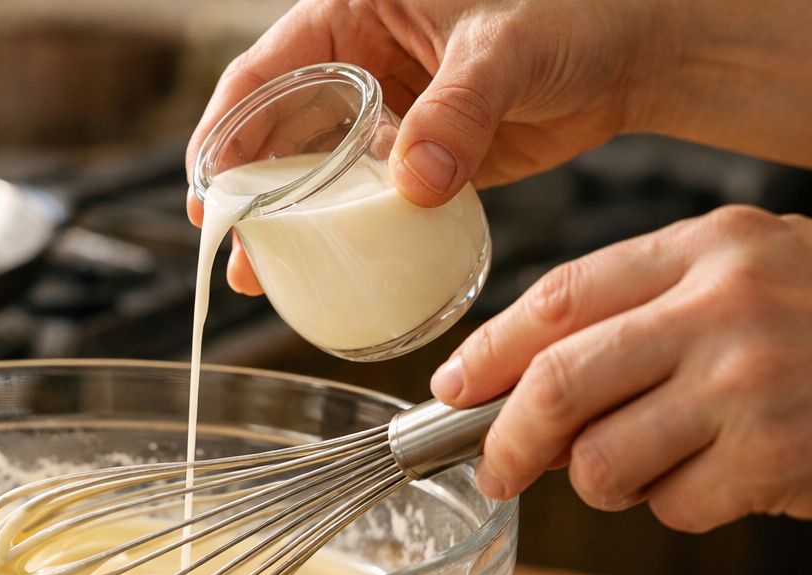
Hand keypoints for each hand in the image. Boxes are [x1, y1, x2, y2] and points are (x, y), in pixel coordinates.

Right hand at [186, 0, 660, 294]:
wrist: (636, 52)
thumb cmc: (576, 12)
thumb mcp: (507, 46)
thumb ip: (461, 107)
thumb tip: (414, 184)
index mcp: (353, 13)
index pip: (262, 73)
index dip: (223, 133)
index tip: (208, 192)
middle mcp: (356, 64)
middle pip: (274, 133)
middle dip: (245, 196)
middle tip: (234, 253)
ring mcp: (385, 116)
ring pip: (312, 174)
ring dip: (286, 226)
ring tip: (264, 279)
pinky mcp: (417, 158)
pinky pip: (365, 201)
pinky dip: (343, 236)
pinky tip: (328, 273)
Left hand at [431, 206, 811, 531]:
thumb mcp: (740, 277)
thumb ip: (636, 313)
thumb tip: (505, 387)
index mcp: (707, 248)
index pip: (559, 298)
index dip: (487, 353)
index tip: (450, 390)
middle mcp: (726, 308)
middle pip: (558, 384)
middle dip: (506, 440)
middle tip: (495, 469)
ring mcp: (753, 383)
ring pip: (603, 462)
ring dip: (603, 484)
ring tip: (645, 467)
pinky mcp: (777, 456)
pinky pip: (673, 507)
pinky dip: (677, 508)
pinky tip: (721, 479)